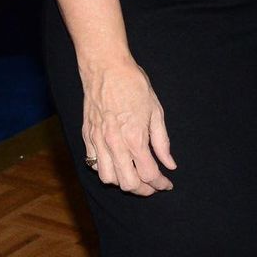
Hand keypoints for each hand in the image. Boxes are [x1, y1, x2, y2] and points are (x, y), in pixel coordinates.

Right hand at [80, 57, 175, 195]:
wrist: (106, 67)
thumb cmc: (133, 84)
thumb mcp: (155, 110)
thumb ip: (162, 141)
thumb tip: (169, 164)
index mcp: (135, 138)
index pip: (149, 174)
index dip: (160, 184)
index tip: (166, 184)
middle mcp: (115, 144)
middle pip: (128, 184)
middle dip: (143, 189)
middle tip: (152, 184)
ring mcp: (98, 141)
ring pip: (108, 178)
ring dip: (122, 181)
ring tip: (133, 175)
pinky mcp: (87, 136)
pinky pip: (94, 163)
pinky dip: (106, 169)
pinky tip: (116, 161)